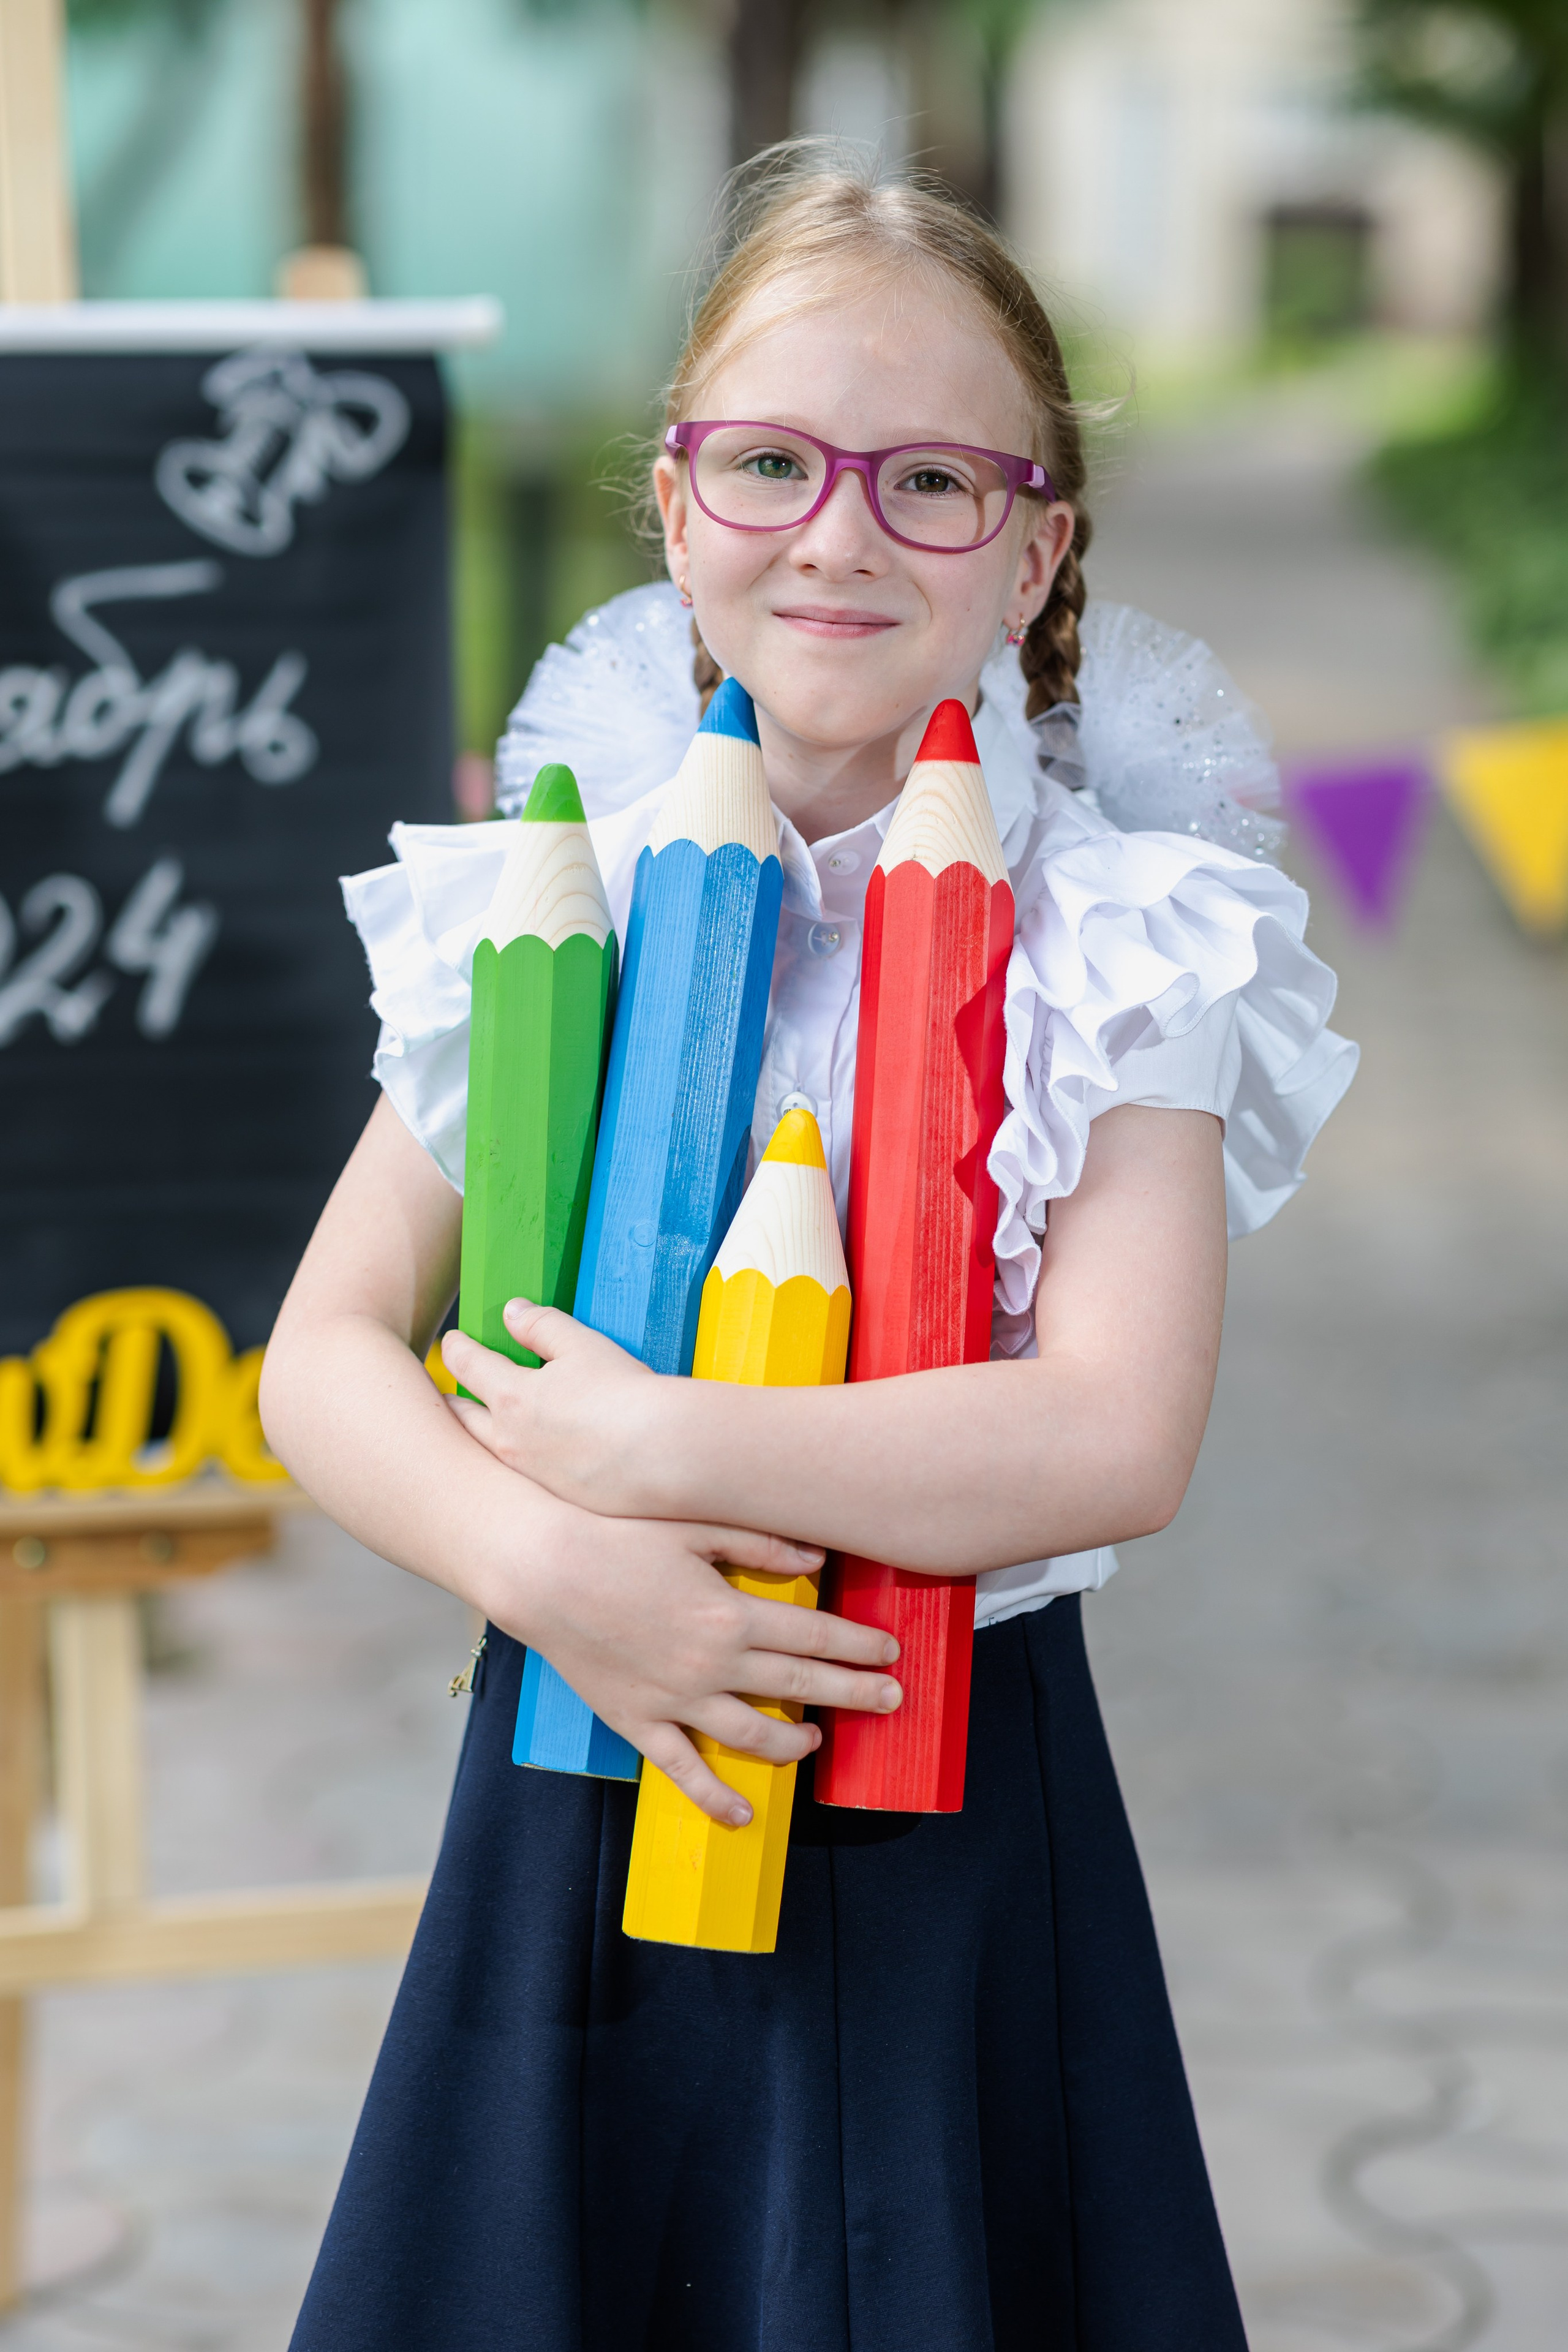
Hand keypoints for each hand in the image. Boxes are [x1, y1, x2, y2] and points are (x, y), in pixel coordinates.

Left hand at [443, 1303, 672, 1515]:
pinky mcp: (554, 1499)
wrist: (660, 1456)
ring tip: (482, 1425)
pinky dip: (512, 1461)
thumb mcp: (581, 1345)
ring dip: (479, 1434)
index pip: (468, 1365)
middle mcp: (509, 1441)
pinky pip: (518, 1477)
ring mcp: (529, 1475)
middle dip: (454, 1401)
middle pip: (464, 1418)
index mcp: (510, 1397)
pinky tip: (529, 1457)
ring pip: (487, 1452)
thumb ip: (541, 1325)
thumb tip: (511, 1311)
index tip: (453, 1340)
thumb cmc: (622, 1394)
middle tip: (449, 1392)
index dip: (457, 1348)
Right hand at [482, 1496, 901, 1825]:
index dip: (858, 1645)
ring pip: (752, 1735)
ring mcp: (674, 1700)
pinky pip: (682, 1770)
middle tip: (891, 1700)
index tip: (890, 1651)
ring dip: (794, 1743)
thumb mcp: (694, 1523)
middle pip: (799, 1686)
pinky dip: (714, 1797)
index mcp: (731, 1614)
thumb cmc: (613, 1534)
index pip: (814, 1636)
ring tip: (820, 1742)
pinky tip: (740, 1814)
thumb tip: (817, 1556)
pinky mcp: (637, 1721)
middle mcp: (711, 1665)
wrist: (538, 1568)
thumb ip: (760, 1542)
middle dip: (852, 1694)